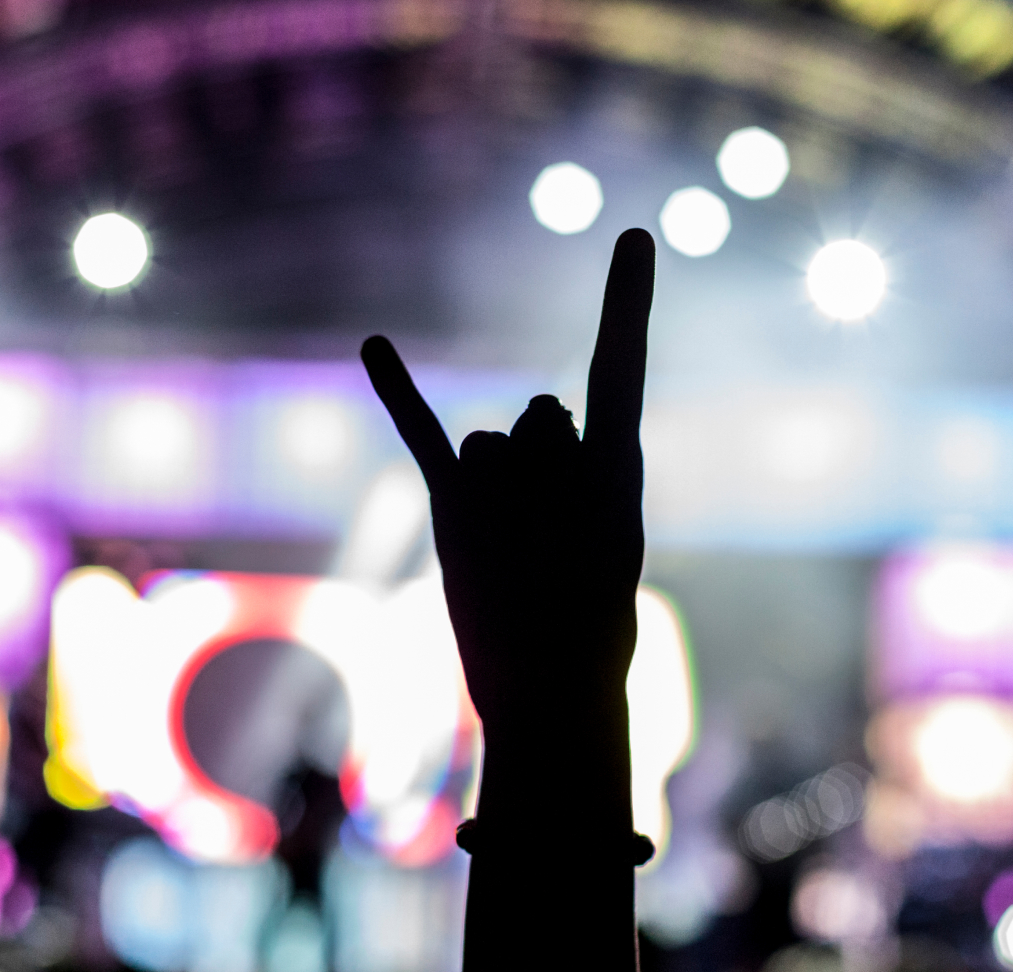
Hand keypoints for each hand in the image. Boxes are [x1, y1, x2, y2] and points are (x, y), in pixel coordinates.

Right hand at [360, 229, 654, 739]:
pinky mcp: (456, 504)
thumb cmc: (586, 634)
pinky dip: (399, 392)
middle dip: (539, 480)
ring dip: (494, 506)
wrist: (544, 692)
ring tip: (515, 563)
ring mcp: (501, 478)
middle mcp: (555, 457)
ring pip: (485, 449)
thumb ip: (552, 476)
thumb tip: (493, 447)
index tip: (639, 238)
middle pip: (534, 422)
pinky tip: (374, 345)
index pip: (618, 363)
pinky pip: (425, 435)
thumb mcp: (594, 549)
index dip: (627, 300)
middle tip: (552, 552)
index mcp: (614, 462)